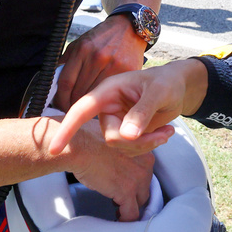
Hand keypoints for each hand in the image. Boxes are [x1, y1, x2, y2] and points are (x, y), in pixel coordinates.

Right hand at [50, 60, 197, 155]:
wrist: (177, 87)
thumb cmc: (166, 82)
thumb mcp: (158, 93)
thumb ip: (142, 113)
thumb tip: (127, 136)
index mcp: (107, 91)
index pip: (81, 110)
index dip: (67, 129)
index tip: (54, 149)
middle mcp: (108, 107)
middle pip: (110, 137)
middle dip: (135, 142)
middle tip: (163, 136)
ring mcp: (116, 121)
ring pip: (121, 146)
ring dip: (145, 144)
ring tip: (166, 133)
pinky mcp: (126, 131)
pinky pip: (131, 148)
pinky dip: (148, 145)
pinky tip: (164, 133)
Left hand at [53, 15, 146, 110]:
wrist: (128, 28)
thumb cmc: (101, 38)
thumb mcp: (79, 43)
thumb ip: (66, 61)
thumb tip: (53, 84)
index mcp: (82, 49)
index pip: (65, 82)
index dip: (59, 98)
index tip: (58, 105)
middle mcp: (97, 57)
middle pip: (79, 92)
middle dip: (72, 104)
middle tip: (70, 110)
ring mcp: (113, 65)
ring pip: (95, 96)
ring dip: (88, 105)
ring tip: (85, 107)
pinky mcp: (127, 71)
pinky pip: (112, 92)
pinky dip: (105, 99)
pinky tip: (102, 100)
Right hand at [64, 119, 156, 221]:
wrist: (80, 146)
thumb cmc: (89, 140)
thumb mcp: (116, 140)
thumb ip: (125, 150)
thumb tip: (119, 162)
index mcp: (144, 149)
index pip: (145, 172)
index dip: (135, 181)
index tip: (126, 185)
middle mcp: (146, 164)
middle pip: (145, 187)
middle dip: (134, 194)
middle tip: (120, 198)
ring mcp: (137, 179)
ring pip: (140, 202)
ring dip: (130, 207)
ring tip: (118, 209)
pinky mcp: (126, 192)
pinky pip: (131, 214)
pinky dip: (125, 219)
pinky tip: (117, 219)